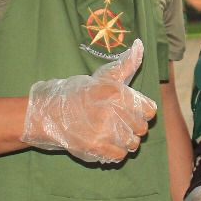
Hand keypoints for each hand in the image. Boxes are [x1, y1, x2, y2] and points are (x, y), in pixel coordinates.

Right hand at [21, 38, 156, 163]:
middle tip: (116, 122)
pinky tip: (104, 142)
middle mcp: (113, 112)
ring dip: (124, 140)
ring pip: (132, 144)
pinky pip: (120, 156)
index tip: (129, 111)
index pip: (150, 110)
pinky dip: (115, 152)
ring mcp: (105, 132)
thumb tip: (140, 44)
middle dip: (132, 126)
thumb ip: (127, 65)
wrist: (51, 113)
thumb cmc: (80, 94)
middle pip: (142, 128)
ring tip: (110, 132)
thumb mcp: (104, 76)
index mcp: (117, 93)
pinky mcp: (96, 148)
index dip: (141, 111)